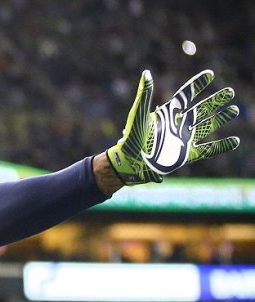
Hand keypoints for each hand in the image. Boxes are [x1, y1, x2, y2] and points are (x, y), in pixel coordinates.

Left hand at [107, 69, 239, 184]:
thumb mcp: (139, 114)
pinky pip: (208, 150)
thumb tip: (147, 73)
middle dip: (215, 100)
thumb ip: (145, 94)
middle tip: (230, 92)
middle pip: (201, 109)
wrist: (131, 163)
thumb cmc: (131, 138)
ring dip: (221, 118)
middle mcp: (178, 124)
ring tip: (234, 110)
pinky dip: (222, 146)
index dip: (198, 85)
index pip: (186, 95)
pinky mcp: (187, 155)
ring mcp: (184, 139)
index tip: (210, 74)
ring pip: (207, 126)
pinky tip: (235, 141)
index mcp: (168, 113)